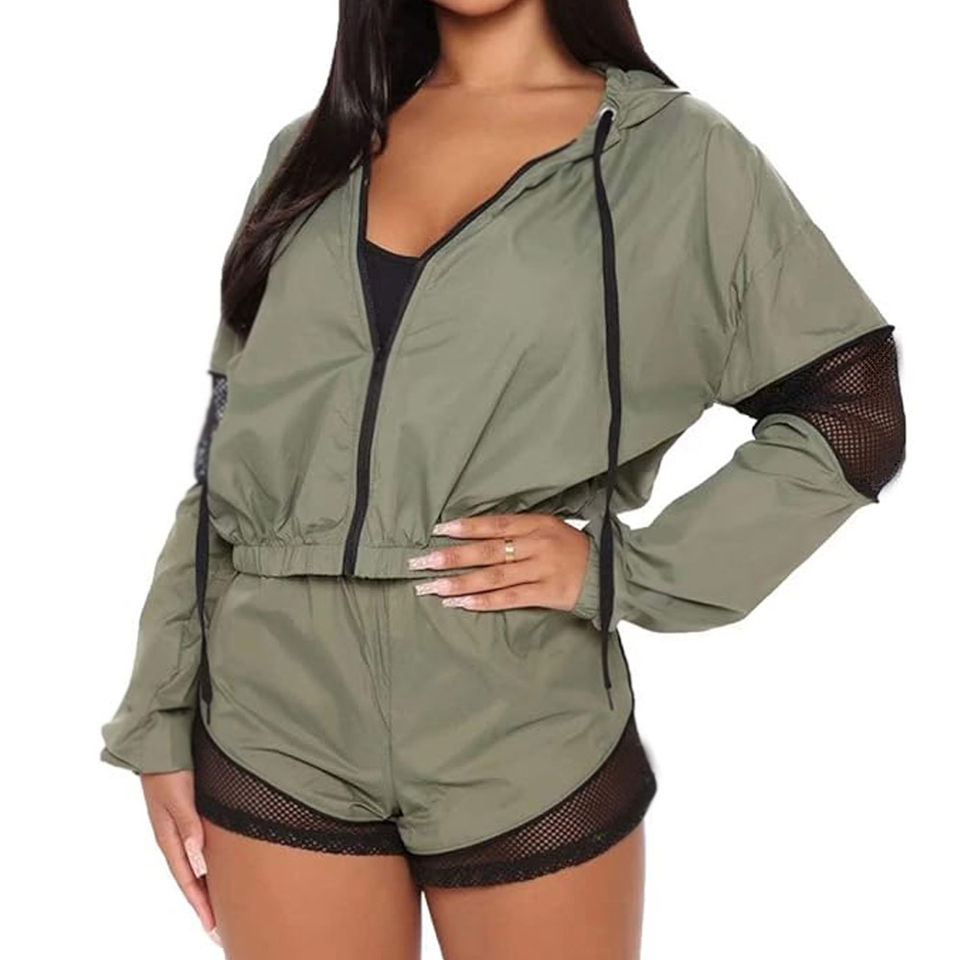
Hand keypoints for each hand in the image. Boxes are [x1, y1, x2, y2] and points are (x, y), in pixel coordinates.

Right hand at [141, 770, 221, 945]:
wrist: (160, 746)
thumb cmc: (169, 770)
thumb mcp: (179, 797)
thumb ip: (189, 824)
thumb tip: (199, 857)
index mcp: (169, 838)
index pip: (187, 879)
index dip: (199, 903)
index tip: (213, 926)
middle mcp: (174, 837)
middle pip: (191, 878)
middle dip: (204, 902)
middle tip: (220, 926)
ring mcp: (180, 827)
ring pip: (195, 865)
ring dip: (206, 885)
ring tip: (221, 904)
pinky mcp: (188, 816)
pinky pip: (198, 848)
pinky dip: (207, 864)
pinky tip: (217, 868)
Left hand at [408, 513, 589, 611]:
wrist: (611, 571)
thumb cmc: (573, 548)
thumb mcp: (549, 527)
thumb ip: (518, 530)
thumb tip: (477, 533)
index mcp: (537, 524)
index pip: (495, 524)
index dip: (467, 528)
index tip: (439, 531)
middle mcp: (537, 546)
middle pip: (488, 551)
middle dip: (452, 557)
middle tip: (422, 561)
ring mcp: (542, 570)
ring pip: (494, 577)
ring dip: (461, 583)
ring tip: (434, 587)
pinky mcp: (547, 594)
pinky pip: (510, 598)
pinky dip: (484, 601)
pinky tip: (462, 603)